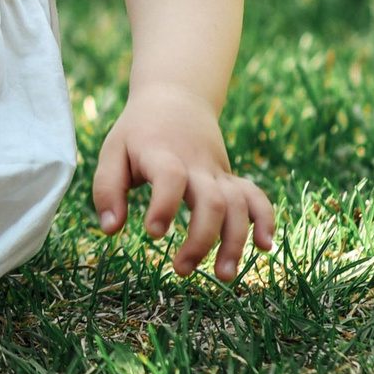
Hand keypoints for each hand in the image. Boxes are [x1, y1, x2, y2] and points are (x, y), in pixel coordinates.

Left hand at [90, 84, 275, 281]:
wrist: (176, 97)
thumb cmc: (138, 132)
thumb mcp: (113, 151)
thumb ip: (107, 189)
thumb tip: (111, 230)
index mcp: (162, 154)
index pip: (170, 177)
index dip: (164, 205)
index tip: (153, 233)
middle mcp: (196, 164)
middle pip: (211, 200)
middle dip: (202, 239)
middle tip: (182, 270)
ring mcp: (218, 171)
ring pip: (238, 205)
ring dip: (235, 241)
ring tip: (224, 275)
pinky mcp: (230, 178)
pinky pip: (256, 196)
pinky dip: (266, 220)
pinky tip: (265, 247)